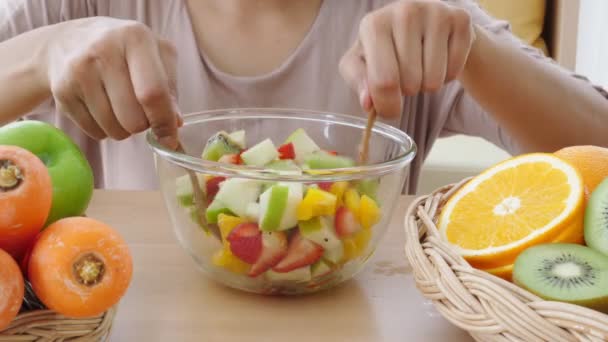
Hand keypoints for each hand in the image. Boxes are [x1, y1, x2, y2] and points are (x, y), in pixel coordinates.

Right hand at [44, 18, 180, 147]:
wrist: (68, 41)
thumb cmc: (124, 50)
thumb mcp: (156, 54)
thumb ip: (170, 88)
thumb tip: (174, 124)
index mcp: (136, 37)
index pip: (153, 93)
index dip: (164, 122)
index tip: (169, 138)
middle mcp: (104, 51)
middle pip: (134, 119)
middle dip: (143, 125)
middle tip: (141, 112)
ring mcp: (79, 71)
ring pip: (114, 129)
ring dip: (124, 129)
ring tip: (121, 108)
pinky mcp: (62, 91)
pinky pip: (95, 132)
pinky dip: (105, 130)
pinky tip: (102, 108)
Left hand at [339, 0, 475, 117]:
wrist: (421, 23)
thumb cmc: (385, 47)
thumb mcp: (361, 62)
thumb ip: (359, 82)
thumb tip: (368, 103)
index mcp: (374, 25)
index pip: (384, 81)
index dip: (388, 106)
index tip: (391, 110)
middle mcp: (404, 13)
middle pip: (410, 83)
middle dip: (408, 91)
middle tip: (405, 74)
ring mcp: (435, 13)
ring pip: (433, 80)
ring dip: (427, 85)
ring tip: (421, 67)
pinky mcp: (460, 19)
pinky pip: (454, 71)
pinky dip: (447, 76)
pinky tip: (439, 60)